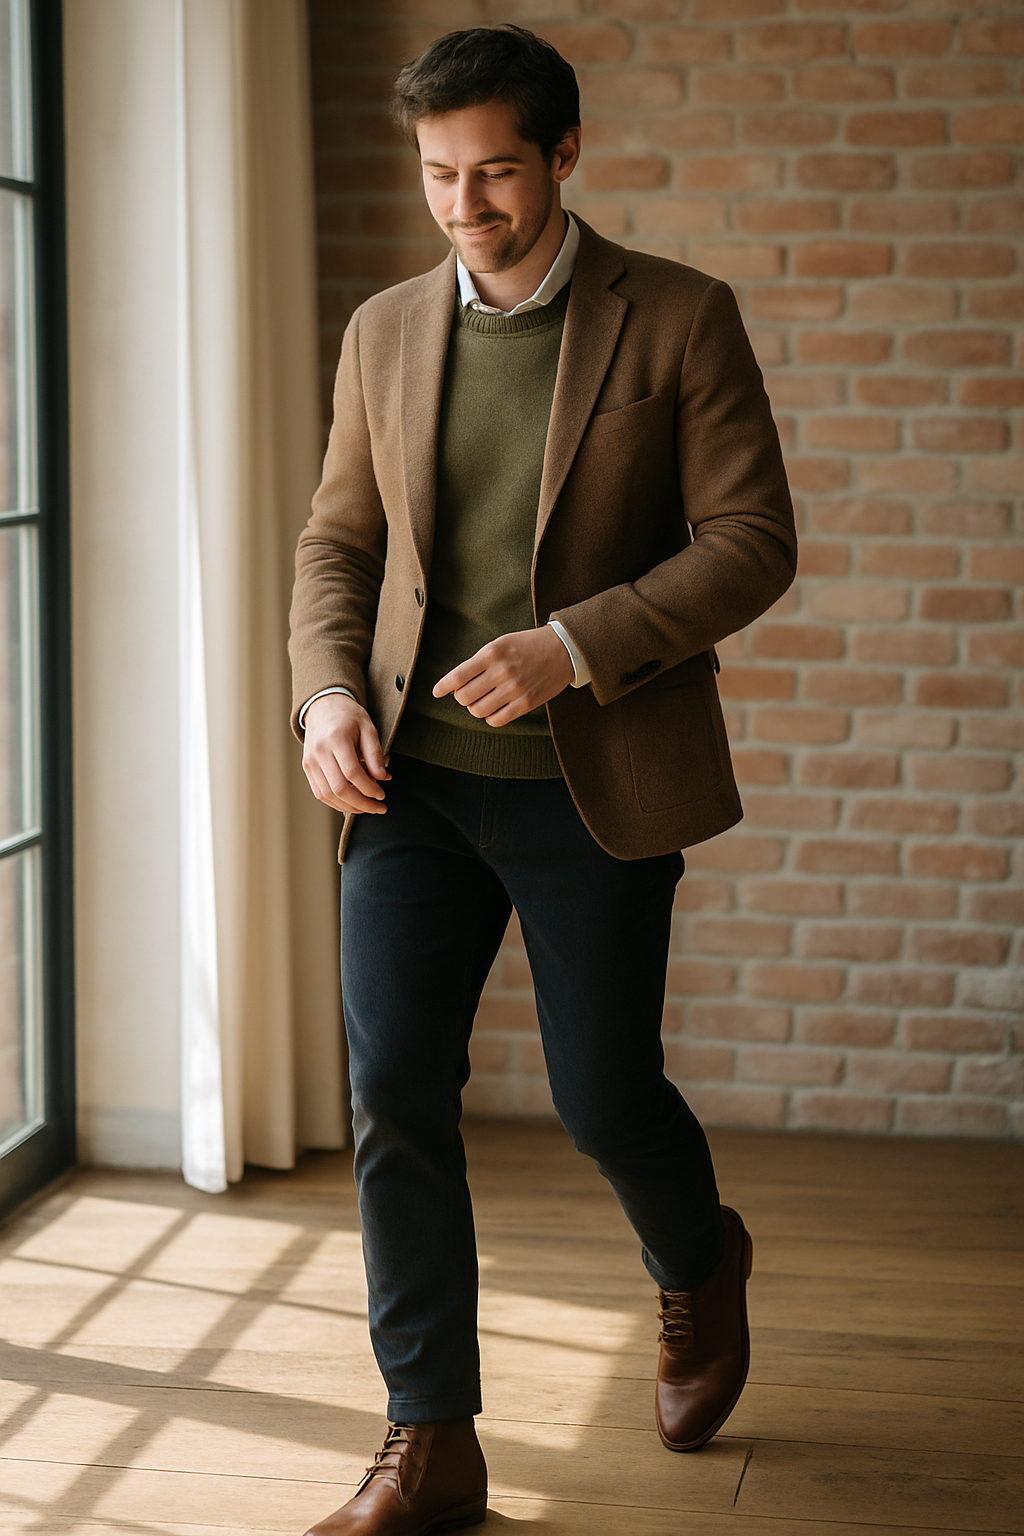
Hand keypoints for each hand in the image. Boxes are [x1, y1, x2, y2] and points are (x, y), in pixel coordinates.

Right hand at [301, 694, 389, 813]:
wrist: (323, 706)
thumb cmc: (349, 717)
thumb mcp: (368, 728)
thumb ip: (375, 754)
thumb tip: (382, 778)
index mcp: (336, 739)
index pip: (352, 773)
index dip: (369, 788)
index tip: (382, 795)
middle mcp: (319, 752)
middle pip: (339, 788)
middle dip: (362, 804)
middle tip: (379, 807)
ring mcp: (310, 762)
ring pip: (328, 795)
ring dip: (350, 807)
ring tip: (367, 807)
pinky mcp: (307, 769)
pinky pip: (320, 793)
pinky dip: (337, 802)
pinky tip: (352, 803)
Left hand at [433, 626, 573, 727]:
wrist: (563, 650)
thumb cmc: (528, 645)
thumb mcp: (501, 643)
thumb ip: (480, 661)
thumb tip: (456, 683)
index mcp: (492, 653)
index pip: (458, 676)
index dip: (443, 687)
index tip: (436, 692)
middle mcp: (501, 671)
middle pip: (464, 697)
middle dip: (462, 697)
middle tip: (468, 693)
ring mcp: (514, 689)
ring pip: (478, 711)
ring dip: (476, 708)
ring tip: (483, 700)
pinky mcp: (526, 703)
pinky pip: (497, 720)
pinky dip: (490, 717)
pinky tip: (495, 709)